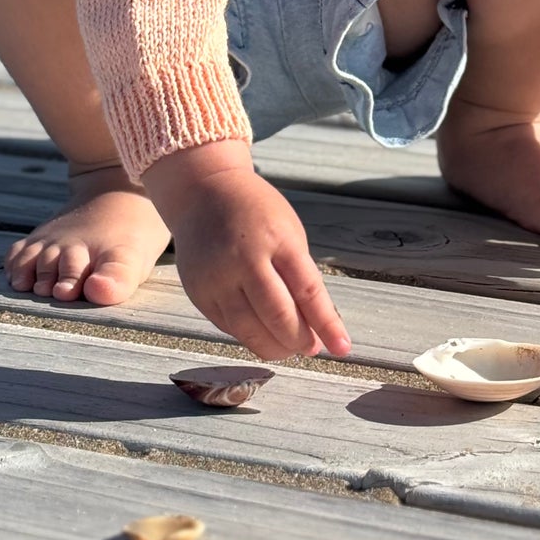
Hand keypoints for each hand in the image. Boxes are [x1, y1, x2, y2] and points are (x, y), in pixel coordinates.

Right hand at [143, 141, 350, 360]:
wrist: (203, 192)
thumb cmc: (256, 212)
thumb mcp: (288, 232)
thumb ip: (300, 276)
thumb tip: (317, 327)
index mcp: (276, 238)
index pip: (307, 291)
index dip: (326, 324)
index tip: (341, 347)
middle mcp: (243, 258)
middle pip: (278, 316)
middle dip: (300, 341)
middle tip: (311, 347)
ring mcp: (216, 277)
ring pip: (250, 331)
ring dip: (275, 347)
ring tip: (289, 347)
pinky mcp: (198, 293)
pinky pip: (229, 327)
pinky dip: (250, 336)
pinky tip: (262, 333)